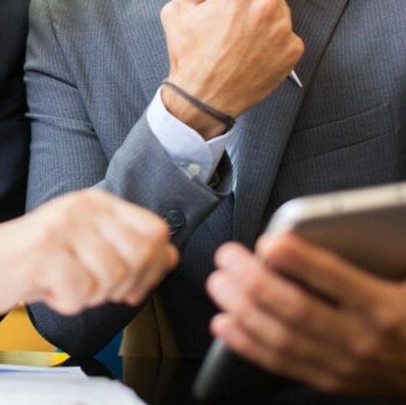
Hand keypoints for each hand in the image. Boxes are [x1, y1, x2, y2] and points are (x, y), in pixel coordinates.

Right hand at [0, 189, 177, 315]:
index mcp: (95, 202)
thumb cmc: (29, 256)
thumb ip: (125, 246)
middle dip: (121, 285)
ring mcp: (63, 228)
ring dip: (90, 295)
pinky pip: (80, 294)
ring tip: (63, 282)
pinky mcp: (44, 252)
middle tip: (90, 286)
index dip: (153, 265)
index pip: (155, 230)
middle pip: (139, 257)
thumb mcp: (83, 242)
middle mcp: (82, 208)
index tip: (131, 281)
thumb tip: (170, 255)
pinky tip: (48, 288)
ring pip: (112, 278)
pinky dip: (66, 303)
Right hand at [160, 0, 302, 136]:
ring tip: (245, 34)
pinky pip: (288, 35)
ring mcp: (281, 28)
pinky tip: (255, 50)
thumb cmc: (190, 58)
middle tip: (239, 7)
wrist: (203, 97)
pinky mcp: (291, 50)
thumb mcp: (176, 13)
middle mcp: (264, 5)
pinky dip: (275, 40)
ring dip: (266, 15)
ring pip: (281, 7)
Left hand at [206, 235, 405, 396]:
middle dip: (253, 281)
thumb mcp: (403, 272)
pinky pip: (281, 364)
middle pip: (297, 309)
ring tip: (218, 284)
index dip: (298, 260)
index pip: (335, 279)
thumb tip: (327, 223)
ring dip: (241, 310)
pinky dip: (246, 344)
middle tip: (227, 256)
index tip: (269, 241)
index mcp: (383, 306)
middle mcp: (362, 339)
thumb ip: (372, 250)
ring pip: (282, 339)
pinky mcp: (330, 381)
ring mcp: (344, 365)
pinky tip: (224, 324)